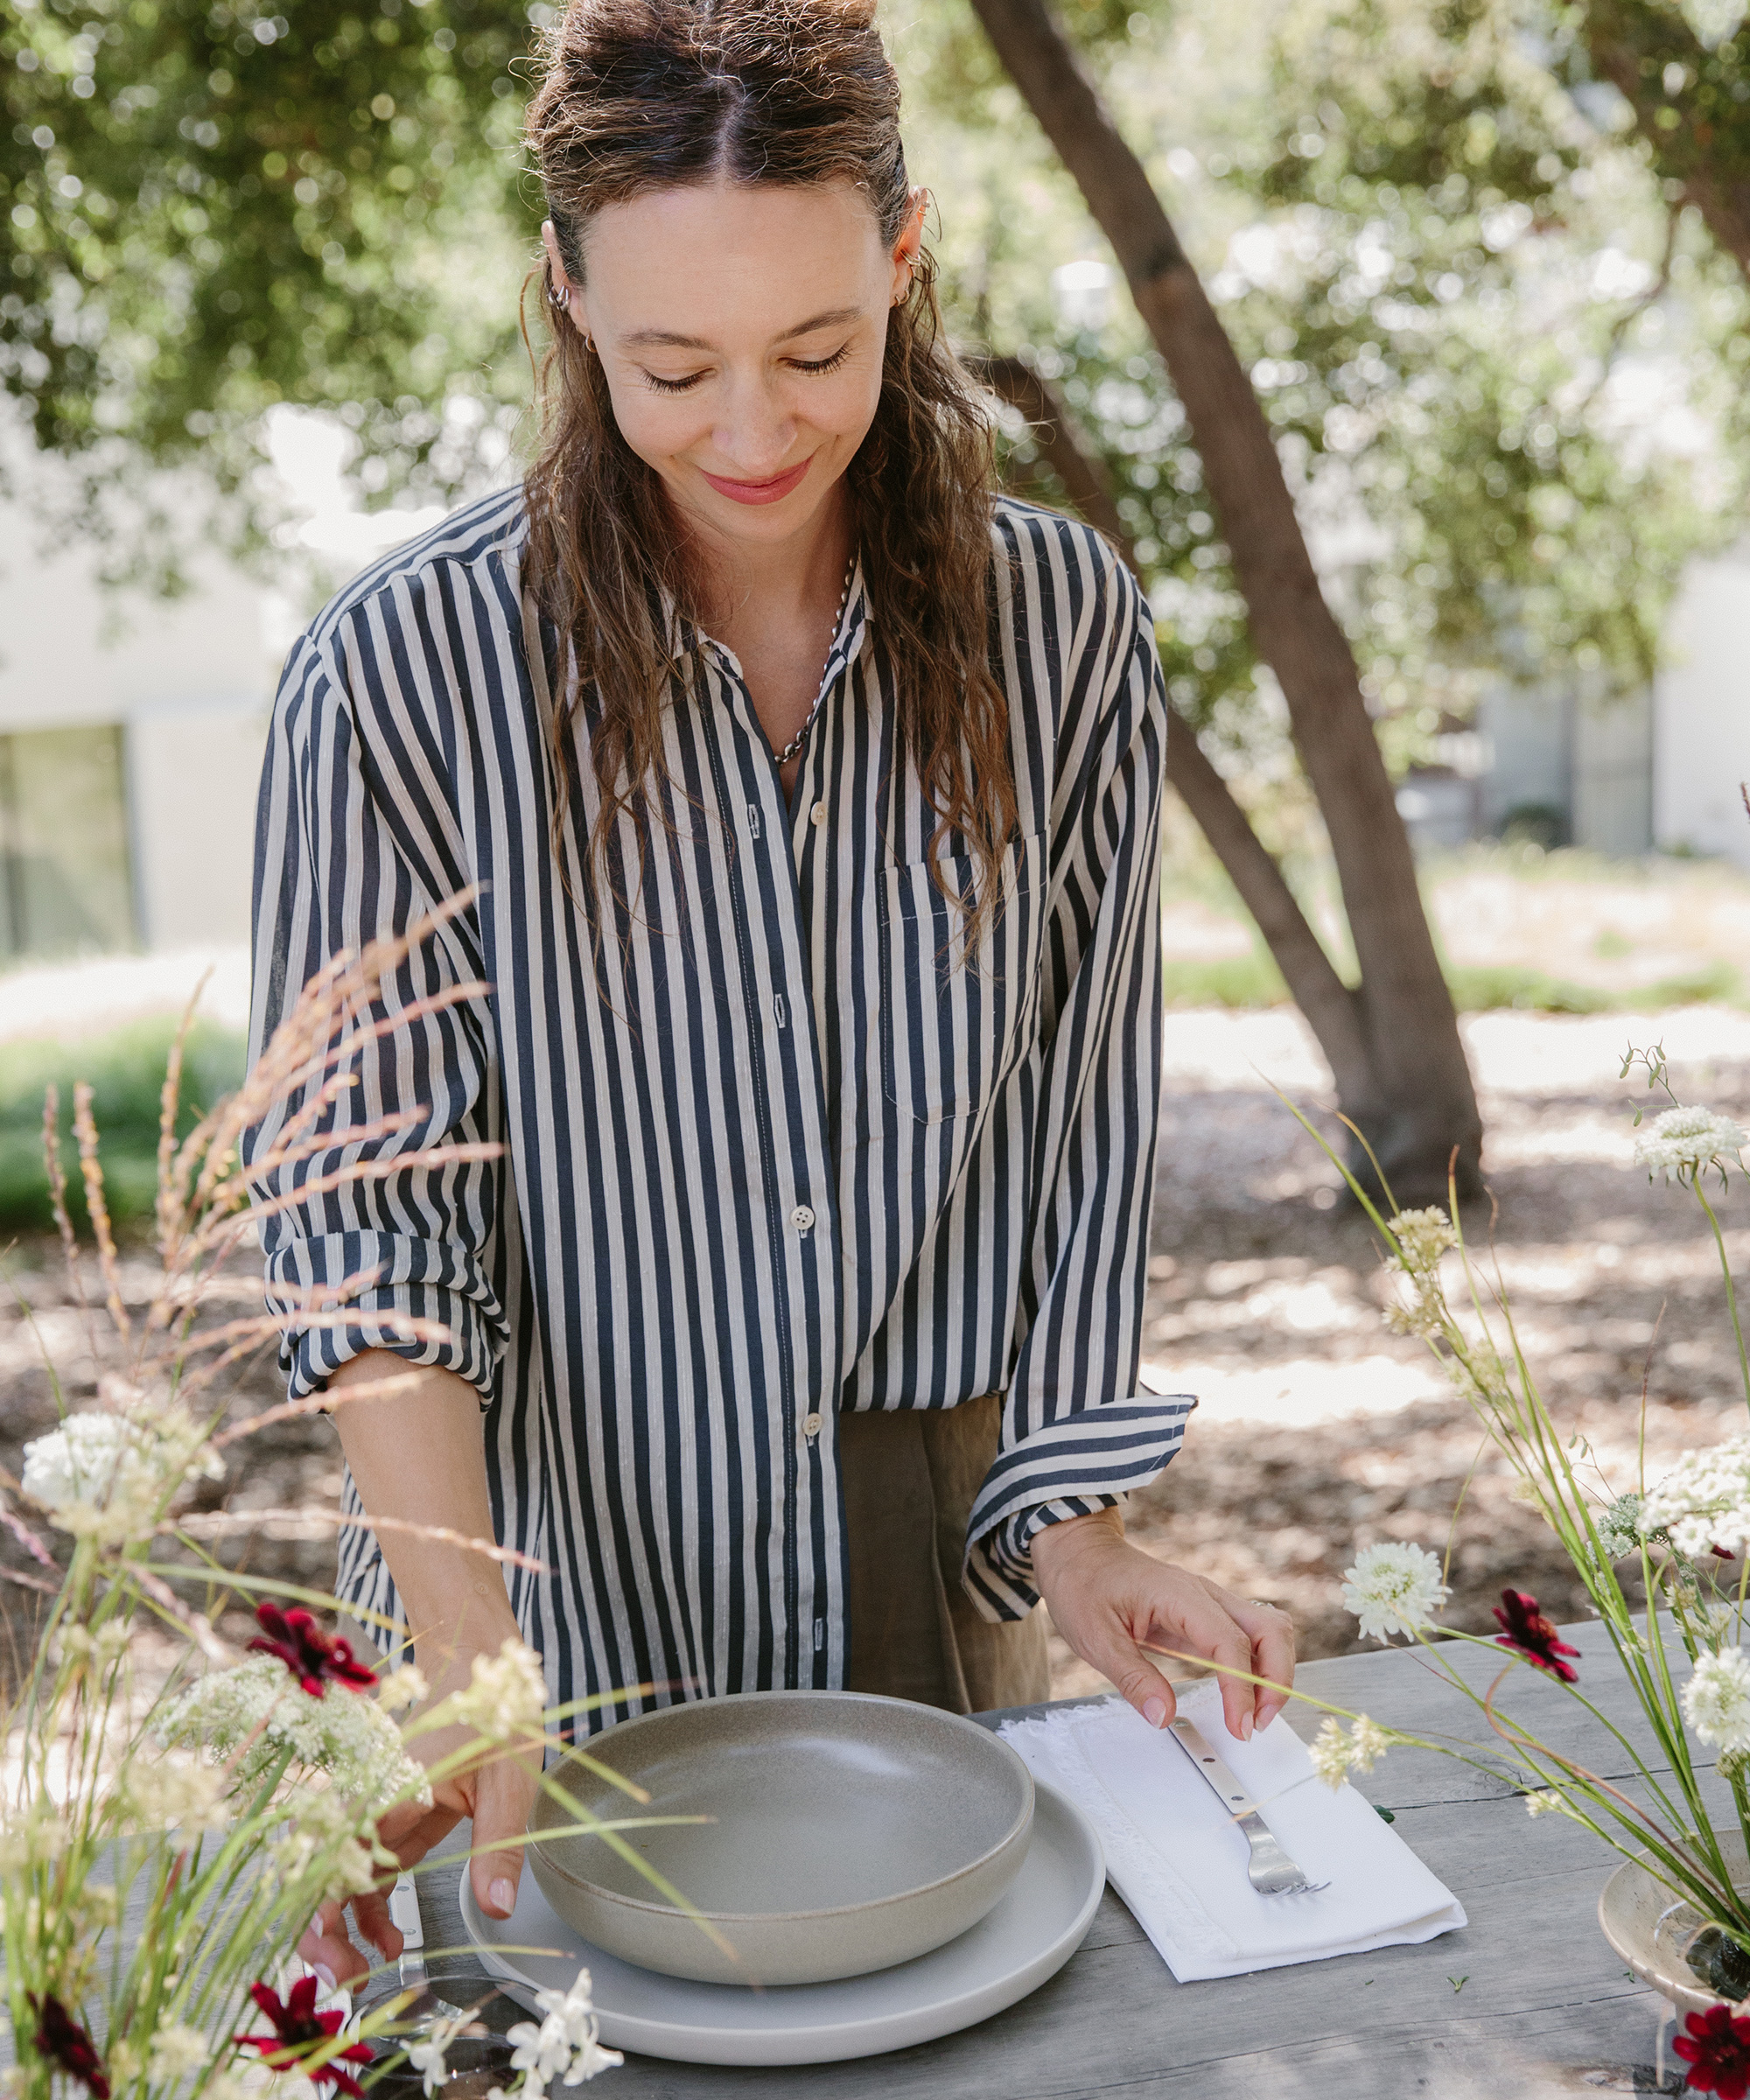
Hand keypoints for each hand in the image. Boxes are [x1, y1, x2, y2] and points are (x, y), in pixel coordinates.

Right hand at [296, 1638, 541, 1989]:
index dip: (321, 1908)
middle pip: (324, 1869)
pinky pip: (370, 1868)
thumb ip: (499, 1845)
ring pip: (342, 1875)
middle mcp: (374, 1799)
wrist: (489, 1664)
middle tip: (346, 1976)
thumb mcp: (511, 1781)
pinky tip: (388, 1940)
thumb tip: (497, 1907)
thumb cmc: (497, 1710)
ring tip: (366, 1972)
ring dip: (346, 1925)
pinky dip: (371, 1906)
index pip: (336, 1854)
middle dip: (322, 1928)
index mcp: (392, 1787)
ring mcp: (382, 1808)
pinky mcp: (397, 1816)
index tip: (335, 1953)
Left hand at [1032, 1507, 1295, 1741]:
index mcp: (1180, 1596)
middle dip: (1277, 1680)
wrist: (1078, 1551)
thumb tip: (1163, 1716)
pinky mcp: (1205, 1614)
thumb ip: (1132, 1677)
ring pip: (1268, 1630)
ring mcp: (1208, 1602)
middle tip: (1257, 1724)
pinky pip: (1248, 1637)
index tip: (1240, 1727)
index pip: (1232, 1643)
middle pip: (1271, 1630)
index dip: (1243, 1689)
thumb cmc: (1083, 1584)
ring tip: (1253, 1714)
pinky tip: (1242, 1694)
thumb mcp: (1094, 1637)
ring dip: (1273, 1673)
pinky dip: (1258, 1666)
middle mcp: (1204, 1595)